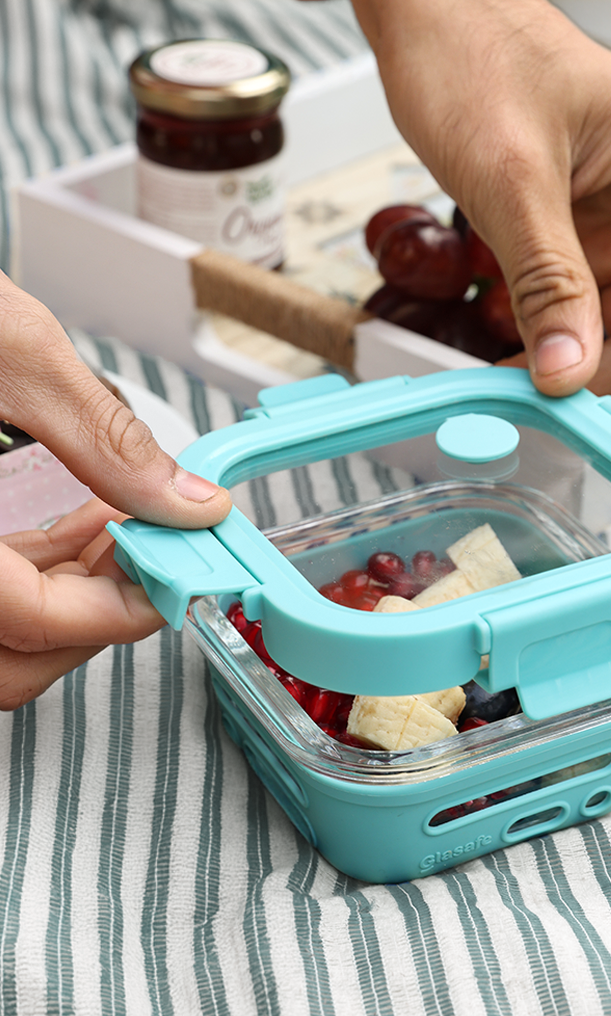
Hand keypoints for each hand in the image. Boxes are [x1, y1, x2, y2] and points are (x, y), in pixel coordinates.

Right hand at [0, 274, 231, 708]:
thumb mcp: (12, 351)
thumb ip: (104, 439)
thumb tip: (185, 500)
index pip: (25, 620)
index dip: (115, 614)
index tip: (172, 578)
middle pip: (8, 661)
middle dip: (96, 620)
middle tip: (152, 560)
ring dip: (73, 601)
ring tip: (126, 534)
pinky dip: (36, 577)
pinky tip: (81, 528)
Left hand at [352, 0, 610, 395]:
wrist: (434, 24)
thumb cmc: (478, 56)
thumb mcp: (510, 178)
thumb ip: (547, 279)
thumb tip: (569, 370)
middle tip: (585, 423)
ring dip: (595, 375)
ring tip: (538, 394)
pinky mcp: (589, 245)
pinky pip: (595, 319)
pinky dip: (565, 352)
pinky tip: (529, 369)